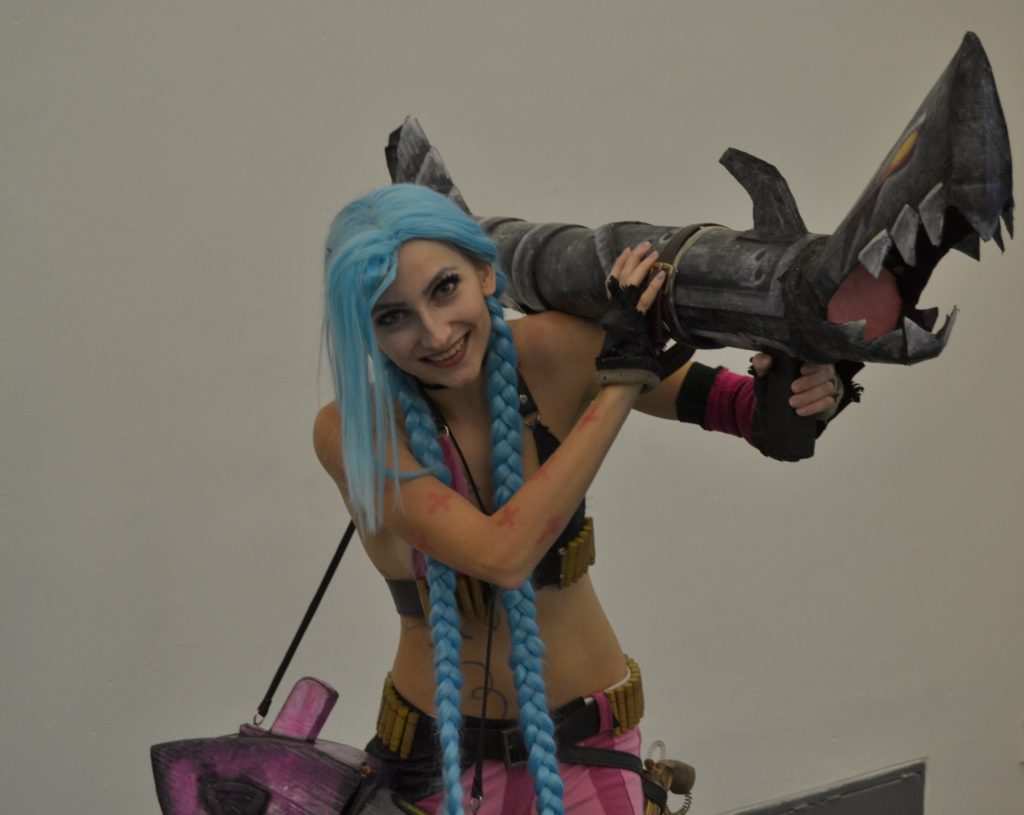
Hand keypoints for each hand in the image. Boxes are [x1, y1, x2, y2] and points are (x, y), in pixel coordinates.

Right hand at [595, 243, 668, 391]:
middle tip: (644, 245)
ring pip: (631, 284)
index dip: (619, 264)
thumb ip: (633, 320)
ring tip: (654, 253)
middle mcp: (615, 309)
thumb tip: (648, 311)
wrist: (621, 371)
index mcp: (612, 310)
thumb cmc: (626, 356)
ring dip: (642, 266)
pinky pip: (644, 300)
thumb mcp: (626, 333)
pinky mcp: (634, 321)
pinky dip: (653, 286)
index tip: (626, 250)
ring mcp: (624, 314)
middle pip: (621, 277)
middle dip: (633, 258)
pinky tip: (662, 275)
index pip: (612, 281)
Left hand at [751, 353, 838, 417]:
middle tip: (793, 388)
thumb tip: (767, 360)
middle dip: (810, 382)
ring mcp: (827, 385)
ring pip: (827, 388)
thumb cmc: (774, 376)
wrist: (776, 397)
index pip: (819, 357)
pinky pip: (829, 402)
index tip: (802, 370)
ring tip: (793, 403)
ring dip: (810, 396)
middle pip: (827, 373)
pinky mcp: (827, 399)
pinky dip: (815, 407)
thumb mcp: (765, 369)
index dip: (814, 364)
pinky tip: (800, 411)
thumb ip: (763, 362)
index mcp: (810, 359)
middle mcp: (823, 370)